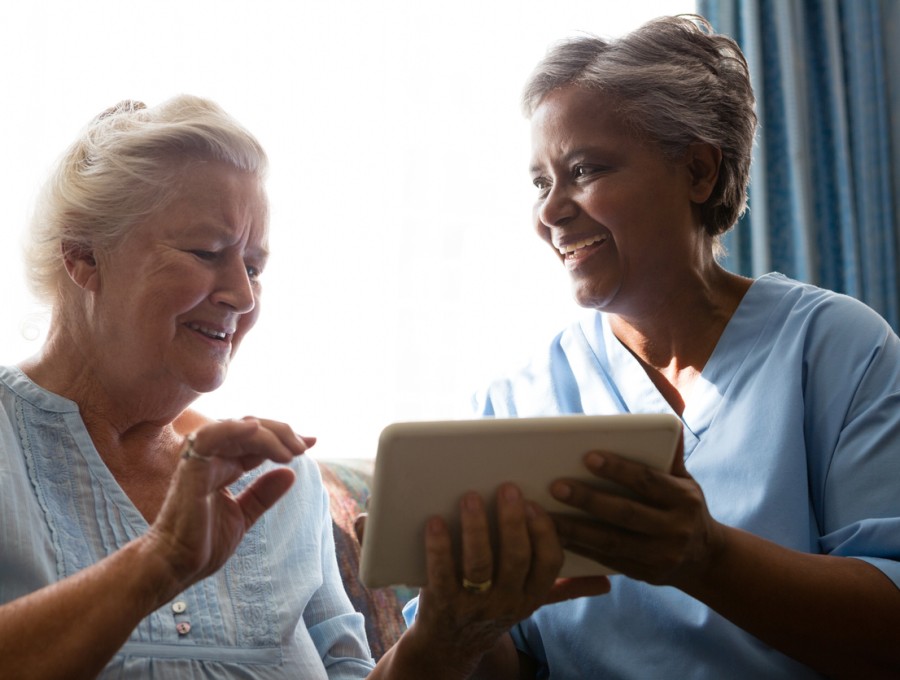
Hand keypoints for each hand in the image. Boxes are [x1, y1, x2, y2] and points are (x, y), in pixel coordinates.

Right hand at [146, 417, 313, 592]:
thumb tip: (290, 474)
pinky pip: (210, 437)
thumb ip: (263, 494)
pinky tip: (256, 429)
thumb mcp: (243, 515)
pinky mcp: (191, 469)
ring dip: (268, 434)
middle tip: (305, 445)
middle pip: (249, 429)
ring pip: (236, 429)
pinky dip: (233, 428)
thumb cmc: (201, 544)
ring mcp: (200, 461)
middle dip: (281, 433)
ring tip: (292, 450)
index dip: (283, 439)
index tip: (311, 442)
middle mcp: (212, 459)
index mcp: (223, 467)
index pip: (256, 442)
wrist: (175, 566)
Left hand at [411, 484, 609, 675]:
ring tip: (471, 498)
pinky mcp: (442, 602)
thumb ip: (566, 588)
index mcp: (531, 595)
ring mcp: (474, 604)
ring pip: (479, 564)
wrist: (450, 647)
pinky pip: (442, 573)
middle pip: (515, 558)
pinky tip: (436, 521)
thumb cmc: (494, 611)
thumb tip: (607, 582)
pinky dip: (439, 547)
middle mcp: (506, 601)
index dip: (543, 532)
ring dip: (476, 529)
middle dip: (513, 523)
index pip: (548, 563)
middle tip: (508, 489)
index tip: (534, 503)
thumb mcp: (531, 603)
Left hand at [549, 435, 724, 586]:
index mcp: (684, 500)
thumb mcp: (686, 481)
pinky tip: (554, 536)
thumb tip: (671, 422)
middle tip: (556, 486)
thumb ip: (671, 456)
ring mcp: (659, 556)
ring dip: (575, 528)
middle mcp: (675, 530)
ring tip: (544, 514)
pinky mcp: (643, 574)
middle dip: (589, 500)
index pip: (647, 481)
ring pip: (611, 541)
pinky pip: (606, 560)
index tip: (588, 456)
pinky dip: (579, 548)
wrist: (704, 559)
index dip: (618, 469)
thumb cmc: (684, 508)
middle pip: (625, 513)